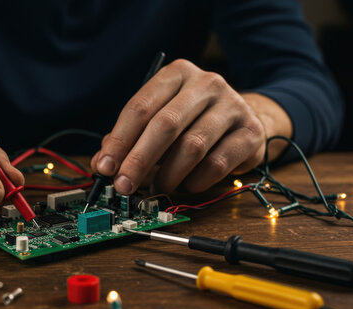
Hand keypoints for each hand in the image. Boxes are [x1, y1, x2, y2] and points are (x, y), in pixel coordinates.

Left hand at [91, 59, 291, 194]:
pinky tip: (185, 186)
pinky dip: (195, 181)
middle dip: (139, 160)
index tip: (104, 167)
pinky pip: (217, 163)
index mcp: (176, 74)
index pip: (140, 107)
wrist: (244, 119)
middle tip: (124, 185)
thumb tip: (101, 165)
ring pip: (192, 146)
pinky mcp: (250, 132)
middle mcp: (206, 83)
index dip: (119, 140)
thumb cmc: (192, 121)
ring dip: (167, 175)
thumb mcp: (159, 120)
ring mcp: (232, 105)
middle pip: (165, 125)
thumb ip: (129, 140)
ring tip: (156, 189)